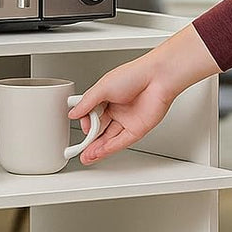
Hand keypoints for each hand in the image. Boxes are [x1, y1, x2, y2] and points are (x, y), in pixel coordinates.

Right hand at [68, 24, 219, 164]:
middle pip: (100, 129)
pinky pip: (121, 142)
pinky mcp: (137, 129)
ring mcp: (128, 120)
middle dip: (89, 141)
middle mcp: (118, 109)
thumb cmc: (135, 74)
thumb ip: (86, 103)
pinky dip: (109, 149)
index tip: (81, 130)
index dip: (85, 124)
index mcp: (108, 97)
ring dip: (97, 149)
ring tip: (85, 157)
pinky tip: (98, 153)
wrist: (158, 77)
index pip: (92, 116)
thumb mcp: (102, 88)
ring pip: (109, 138)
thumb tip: (73, 113)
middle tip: (79, 149)